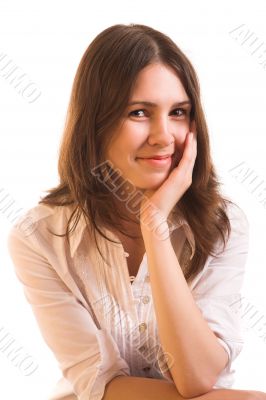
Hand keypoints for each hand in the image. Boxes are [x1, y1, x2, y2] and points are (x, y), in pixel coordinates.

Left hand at [139, 120, 196, 235]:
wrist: (153, 215)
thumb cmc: (151, 201)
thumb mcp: (156, 182)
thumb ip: (157, 172)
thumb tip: (151, 162)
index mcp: (180, 178)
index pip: (187, 156)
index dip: (188, 143)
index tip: (186, 129)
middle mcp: (186, 177)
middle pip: (192, 152)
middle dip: (193, 137)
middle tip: (193, 122)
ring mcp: (185, 178)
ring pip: (192, 153)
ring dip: (193, 138)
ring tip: (193, 125)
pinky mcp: (181, 178)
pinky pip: (188, 158)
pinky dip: (189, 147)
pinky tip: (189, 136)